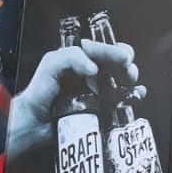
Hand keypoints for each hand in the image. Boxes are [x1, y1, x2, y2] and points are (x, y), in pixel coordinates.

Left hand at [6, 40, 143, 156]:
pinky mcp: (101, 109)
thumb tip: (94, 67)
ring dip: (130, 78)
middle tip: (127, 70)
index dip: (113, 50)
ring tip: (131, 83)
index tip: (122, 57)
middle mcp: (89, 73)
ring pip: (121, 79)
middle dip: (125, 63)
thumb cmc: (39, 92)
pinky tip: (137, 95)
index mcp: (78, 59)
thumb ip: (71, 57)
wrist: (34, 123)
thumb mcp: (51, 64)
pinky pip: (121, 99)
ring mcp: (96, 91)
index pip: (100, 48)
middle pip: (115, 62)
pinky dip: (133, 95)